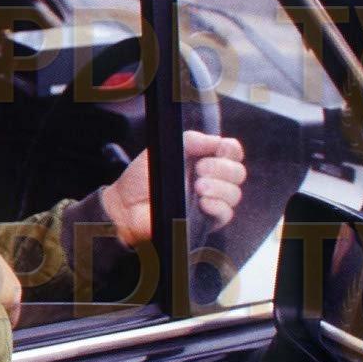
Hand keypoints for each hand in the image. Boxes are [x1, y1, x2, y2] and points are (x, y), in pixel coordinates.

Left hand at [100, 131, 246, 246]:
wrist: (125, 205)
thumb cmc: (141, 178)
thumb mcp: (164, 149)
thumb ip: (192, 141)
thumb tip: (217, 140)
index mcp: (204, 158)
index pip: (232, 152)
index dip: (231, 149)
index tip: (220, 149)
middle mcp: (212, 179)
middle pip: (237, 172)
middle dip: (222, 168)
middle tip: (200, 169)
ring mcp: (210, 200)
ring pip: (234, 193)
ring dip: (219, 187)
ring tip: (198, 186)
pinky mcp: (205, 221)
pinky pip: (226, 214)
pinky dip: (218, 206)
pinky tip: (203, 202)